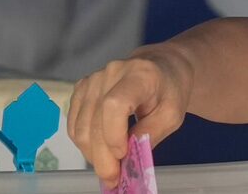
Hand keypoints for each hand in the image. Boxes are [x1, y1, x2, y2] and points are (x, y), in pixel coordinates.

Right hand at [68, 44, 193, 188]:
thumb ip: (150, 134)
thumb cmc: (169, 92)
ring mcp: (93, 79)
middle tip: (113, 179)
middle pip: (95, 121)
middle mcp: (112, 72)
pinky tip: (99, 152)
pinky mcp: (81, 88)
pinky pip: (74, 124)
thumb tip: (127, 158)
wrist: (161, 68)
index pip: (114, 104)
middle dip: (102, 157)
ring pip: (80, 127)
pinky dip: (84, 144)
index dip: (113, 134)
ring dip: (92, 154)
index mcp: (140, 75)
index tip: (123, 154)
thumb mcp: (172, 115)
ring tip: (109, 167)